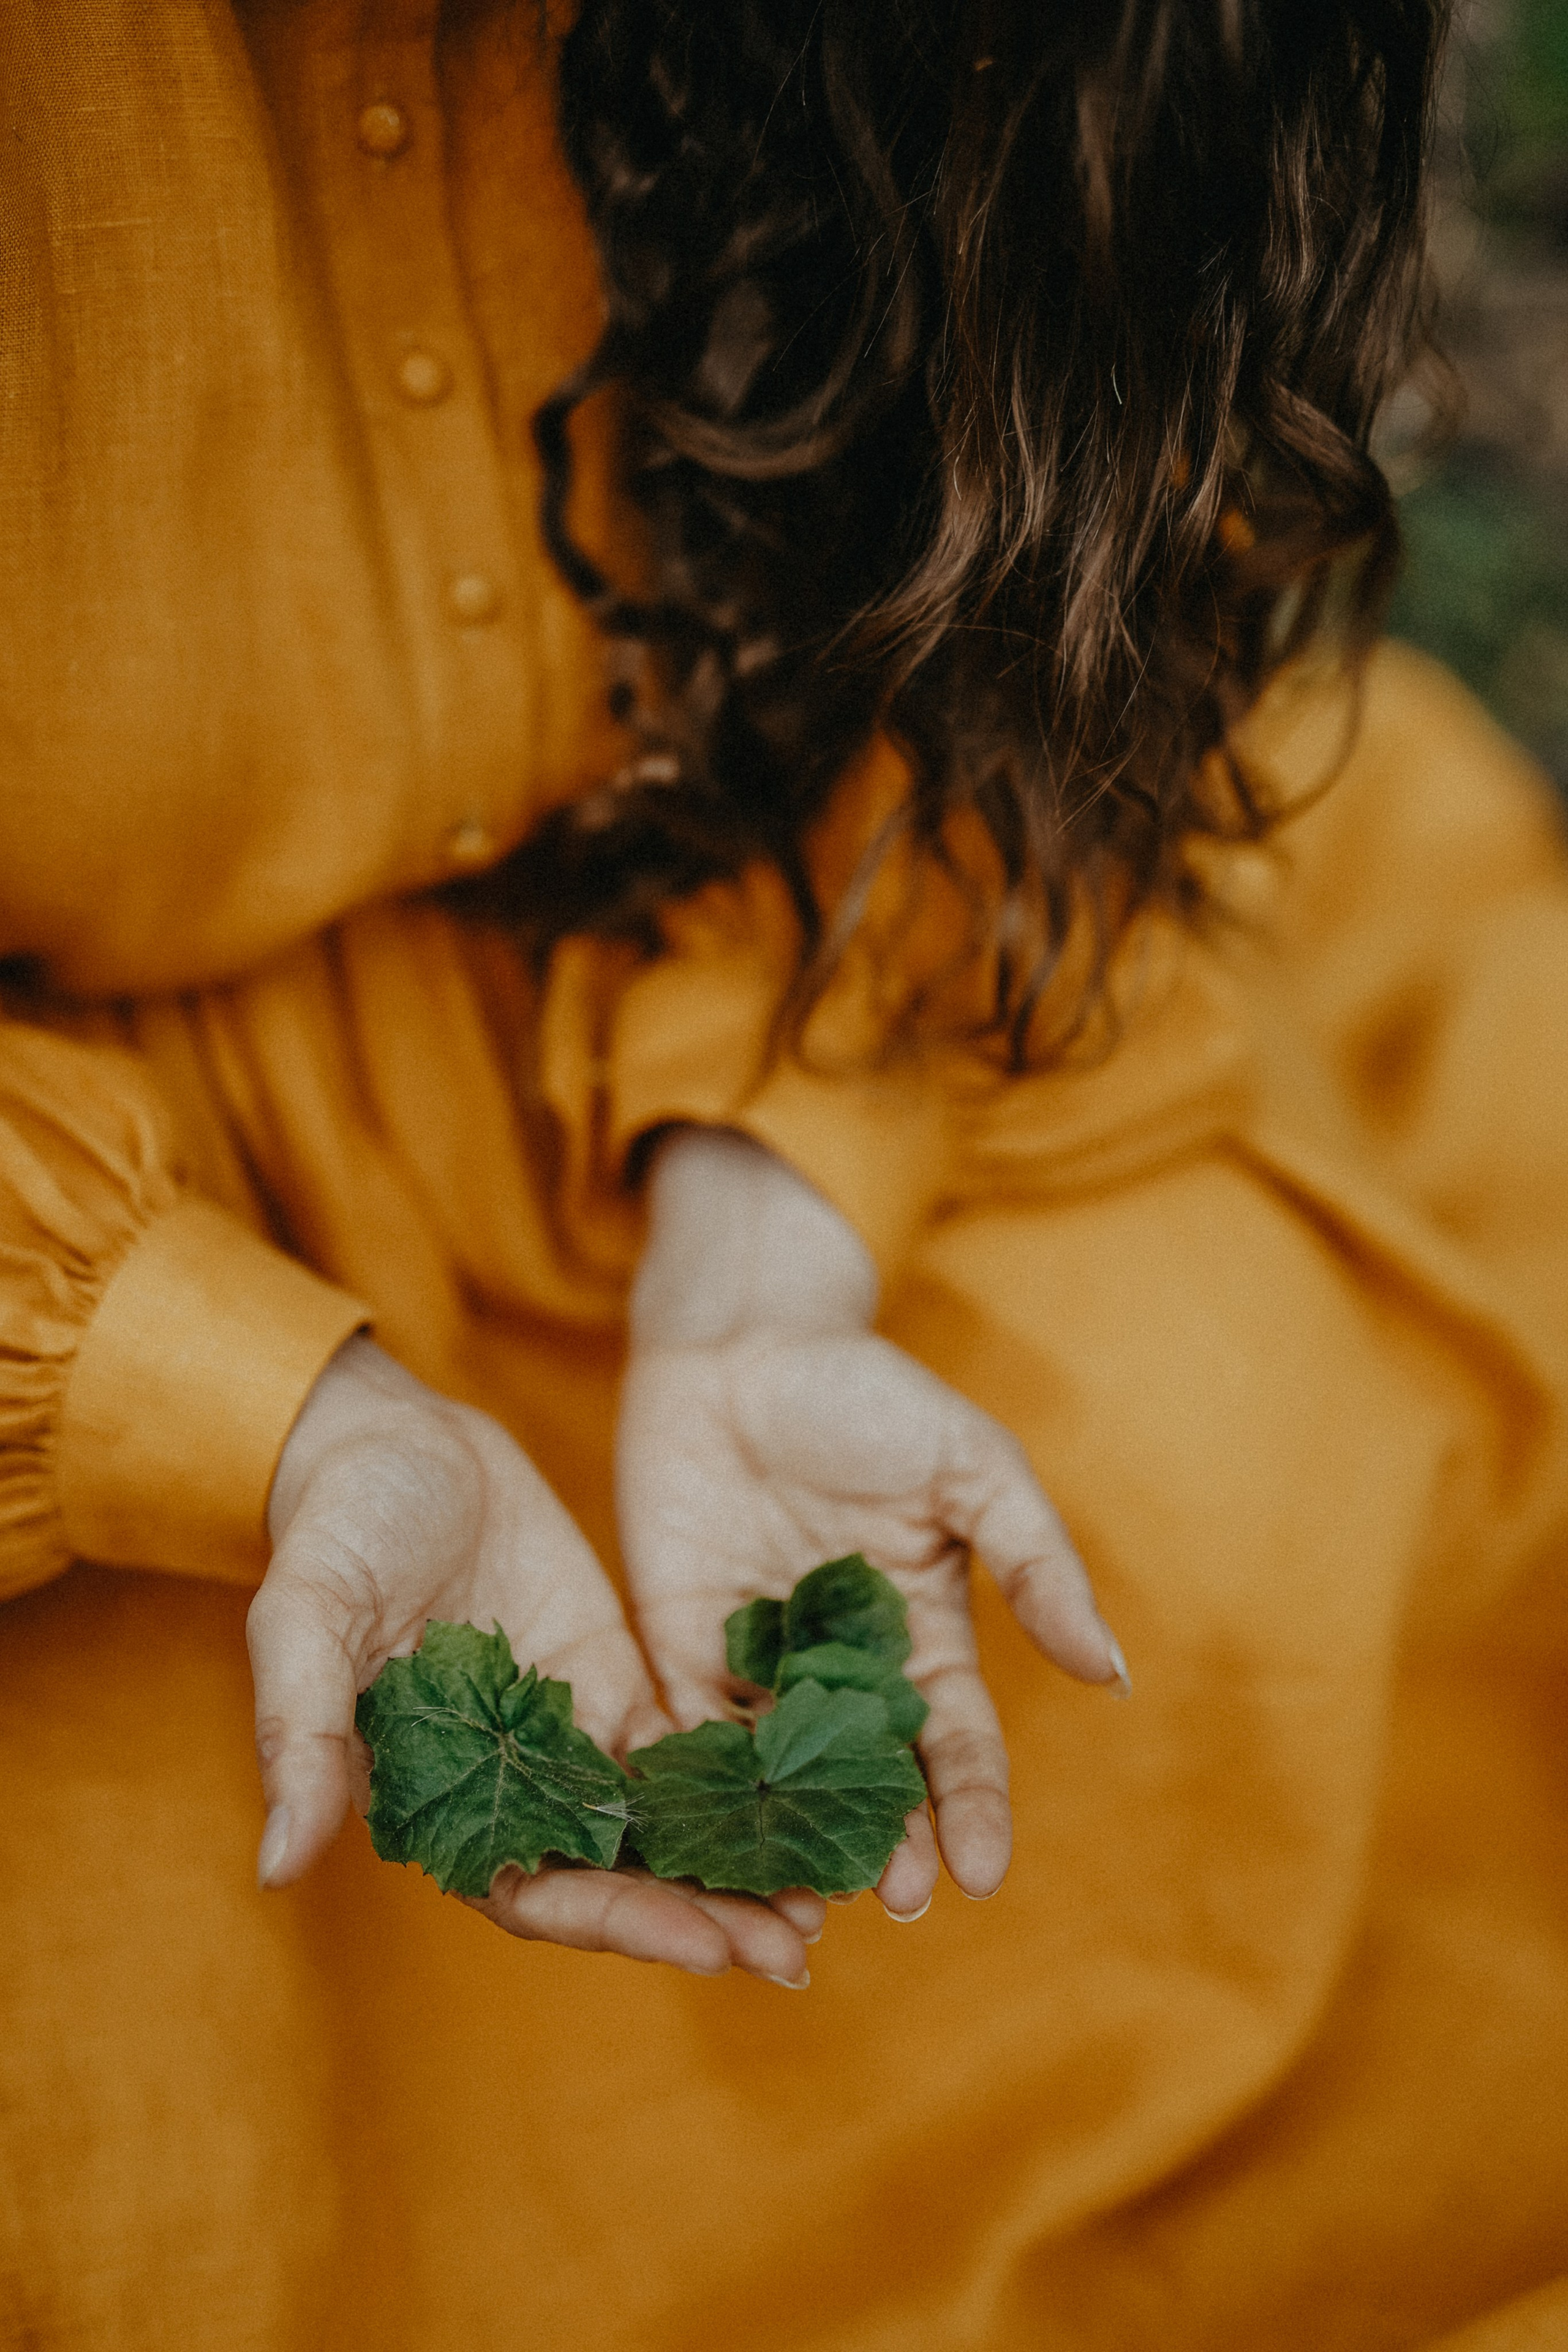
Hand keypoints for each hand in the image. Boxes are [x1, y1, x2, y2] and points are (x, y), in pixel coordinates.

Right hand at [250, 1333, 821, 1983]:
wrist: (388, 1442)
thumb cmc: (334, 1529)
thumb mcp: (304, 1620)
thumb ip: (302, 1735)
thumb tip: (276, 1869)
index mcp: (439, 1802)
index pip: (537, 1894)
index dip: (620, 1925)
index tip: (709, 1949)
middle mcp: (511, 1787)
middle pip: (618, 1879)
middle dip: (703, 1917)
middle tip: (796, 1952)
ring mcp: (568, 1734)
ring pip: (662, 1828)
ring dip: (734, 1869)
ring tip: (822, 1902)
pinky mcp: (612, 1678)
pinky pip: (684, 1749)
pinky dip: (740, 1784)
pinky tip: (807, 1803)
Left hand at [618, 1130, 1125, 1920]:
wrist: (742, 1340)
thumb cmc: (868, 1394)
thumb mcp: (972, 1468)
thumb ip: (1036, 1567)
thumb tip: (1111, 1672)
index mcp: (922, 1635)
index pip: (957, 1743)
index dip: (972, 1806)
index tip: (980, 1872)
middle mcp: (842, 1669)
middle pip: (871, 1781)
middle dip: (886, 1845)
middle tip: (891, 1901)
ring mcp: (759, 1663)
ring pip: (781, 1779)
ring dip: (790, 1845)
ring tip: (801, 1909)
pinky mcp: (677, 1644)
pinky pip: (687, 1734)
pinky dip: (697, 1793)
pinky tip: (703, 1846)